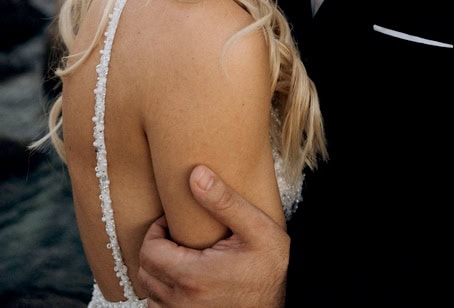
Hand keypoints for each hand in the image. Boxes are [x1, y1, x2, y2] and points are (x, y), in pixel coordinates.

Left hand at [138, 165, 289, 307]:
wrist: (291, 296)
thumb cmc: (274, 264)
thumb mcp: (255, 226)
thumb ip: (223, 201)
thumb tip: (196, 174)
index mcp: (193, 276)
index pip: (149, 251)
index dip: (156, 231)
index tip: (173, 222)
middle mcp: (184, 303)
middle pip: (146, 272)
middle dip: (156, 248)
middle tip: (177, 235)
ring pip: (151, 294)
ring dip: (159, 273)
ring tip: (181, 256)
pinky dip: (166, 295)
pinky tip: (186, 280)